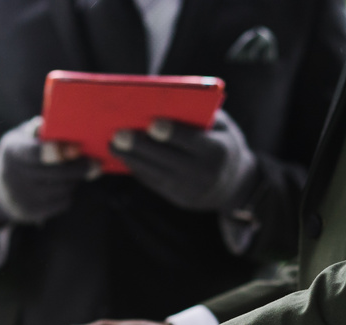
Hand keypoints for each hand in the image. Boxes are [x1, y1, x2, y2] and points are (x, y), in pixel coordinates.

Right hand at [0, 117, 97, 223]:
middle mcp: (14, 175)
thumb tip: (71, 128)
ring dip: (75, 179)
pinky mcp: (32, 212)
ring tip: (77, 171)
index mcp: (13, 151)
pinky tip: (65, 184)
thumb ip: (43, 132)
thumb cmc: (19, 156)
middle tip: (96, 164)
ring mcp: (23, 197)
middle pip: (57, 173)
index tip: (78, 148)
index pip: (36, 154)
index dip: (58, 151)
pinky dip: (69, 192)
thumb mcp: (22, 138)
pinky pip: (62, 202)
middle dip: (79, 168)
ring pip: (63, 188)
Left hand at [110, 109, 257, 211]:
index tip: (152, 123)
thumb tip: (166, 105)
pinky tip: (122, 157)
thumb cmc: (221, 142)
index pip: (193, 141)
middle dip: (142, 147)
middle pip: (168, 159)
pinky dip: (137, 169)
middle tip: (118, 134)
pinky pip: (154, 183)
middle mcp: (205, 173)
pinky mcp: (179, 199)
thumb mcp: (221, 127)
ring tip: (112, 145)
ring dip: (132, 159)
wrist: (232, 184)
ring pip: (157, 173)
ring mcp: (191, 189)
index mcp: (218, 151)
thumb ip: (200, 116)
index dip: (173, 133)